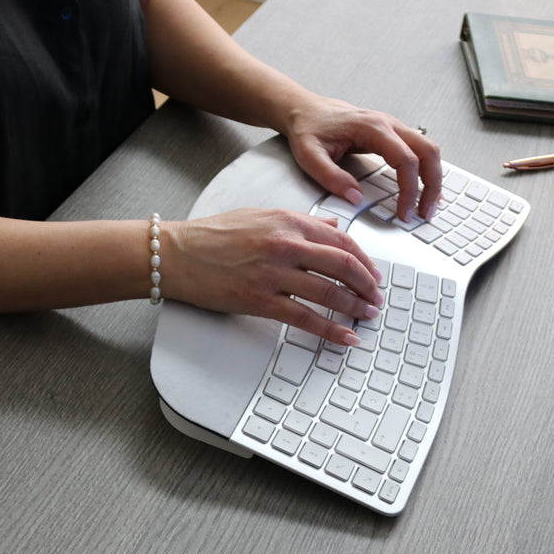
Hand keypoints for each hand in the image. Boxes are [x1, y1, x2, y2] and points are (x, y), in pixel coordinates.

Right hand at [164, 208, 384, 345]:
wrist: (177, 254)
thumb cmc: (213, 235)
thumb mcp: (262, 215)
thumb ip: (302, 222)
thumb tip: (333, 226)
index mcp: (288, 221)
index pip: (341, 240)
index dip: (364, 260)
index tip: (374, 274)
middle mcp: (285, 244)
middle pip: (343, 265)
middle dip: (367, 285)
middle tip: (377, 298)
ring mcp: (273, 273)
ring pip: (329, 292)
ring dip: (355, 307)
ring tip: (367, 316)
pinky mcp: (260, 300)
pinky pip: (305, 318)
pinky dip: (331, 330)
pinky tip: (346, 337)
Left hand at [281, 95, 442, 220]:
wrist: (306, 109)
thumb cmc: (309, 128)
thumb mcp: (310, 156)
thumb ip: (331, 177)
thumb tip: (356, 198)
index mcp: (372, 128)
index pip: (405, 160)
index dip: (409, 189)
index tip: (404, 212)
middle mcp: (388, 124)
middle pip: (428, 152)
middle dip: (432, 185)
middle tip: (425, 212)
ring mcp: (393, 127)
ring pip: (429, 150)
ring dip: (433, 178)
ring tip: (427, 205)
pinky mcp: (391, 134)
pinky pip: (419, 150)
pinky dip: (427, 170)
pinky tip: (423, 189)